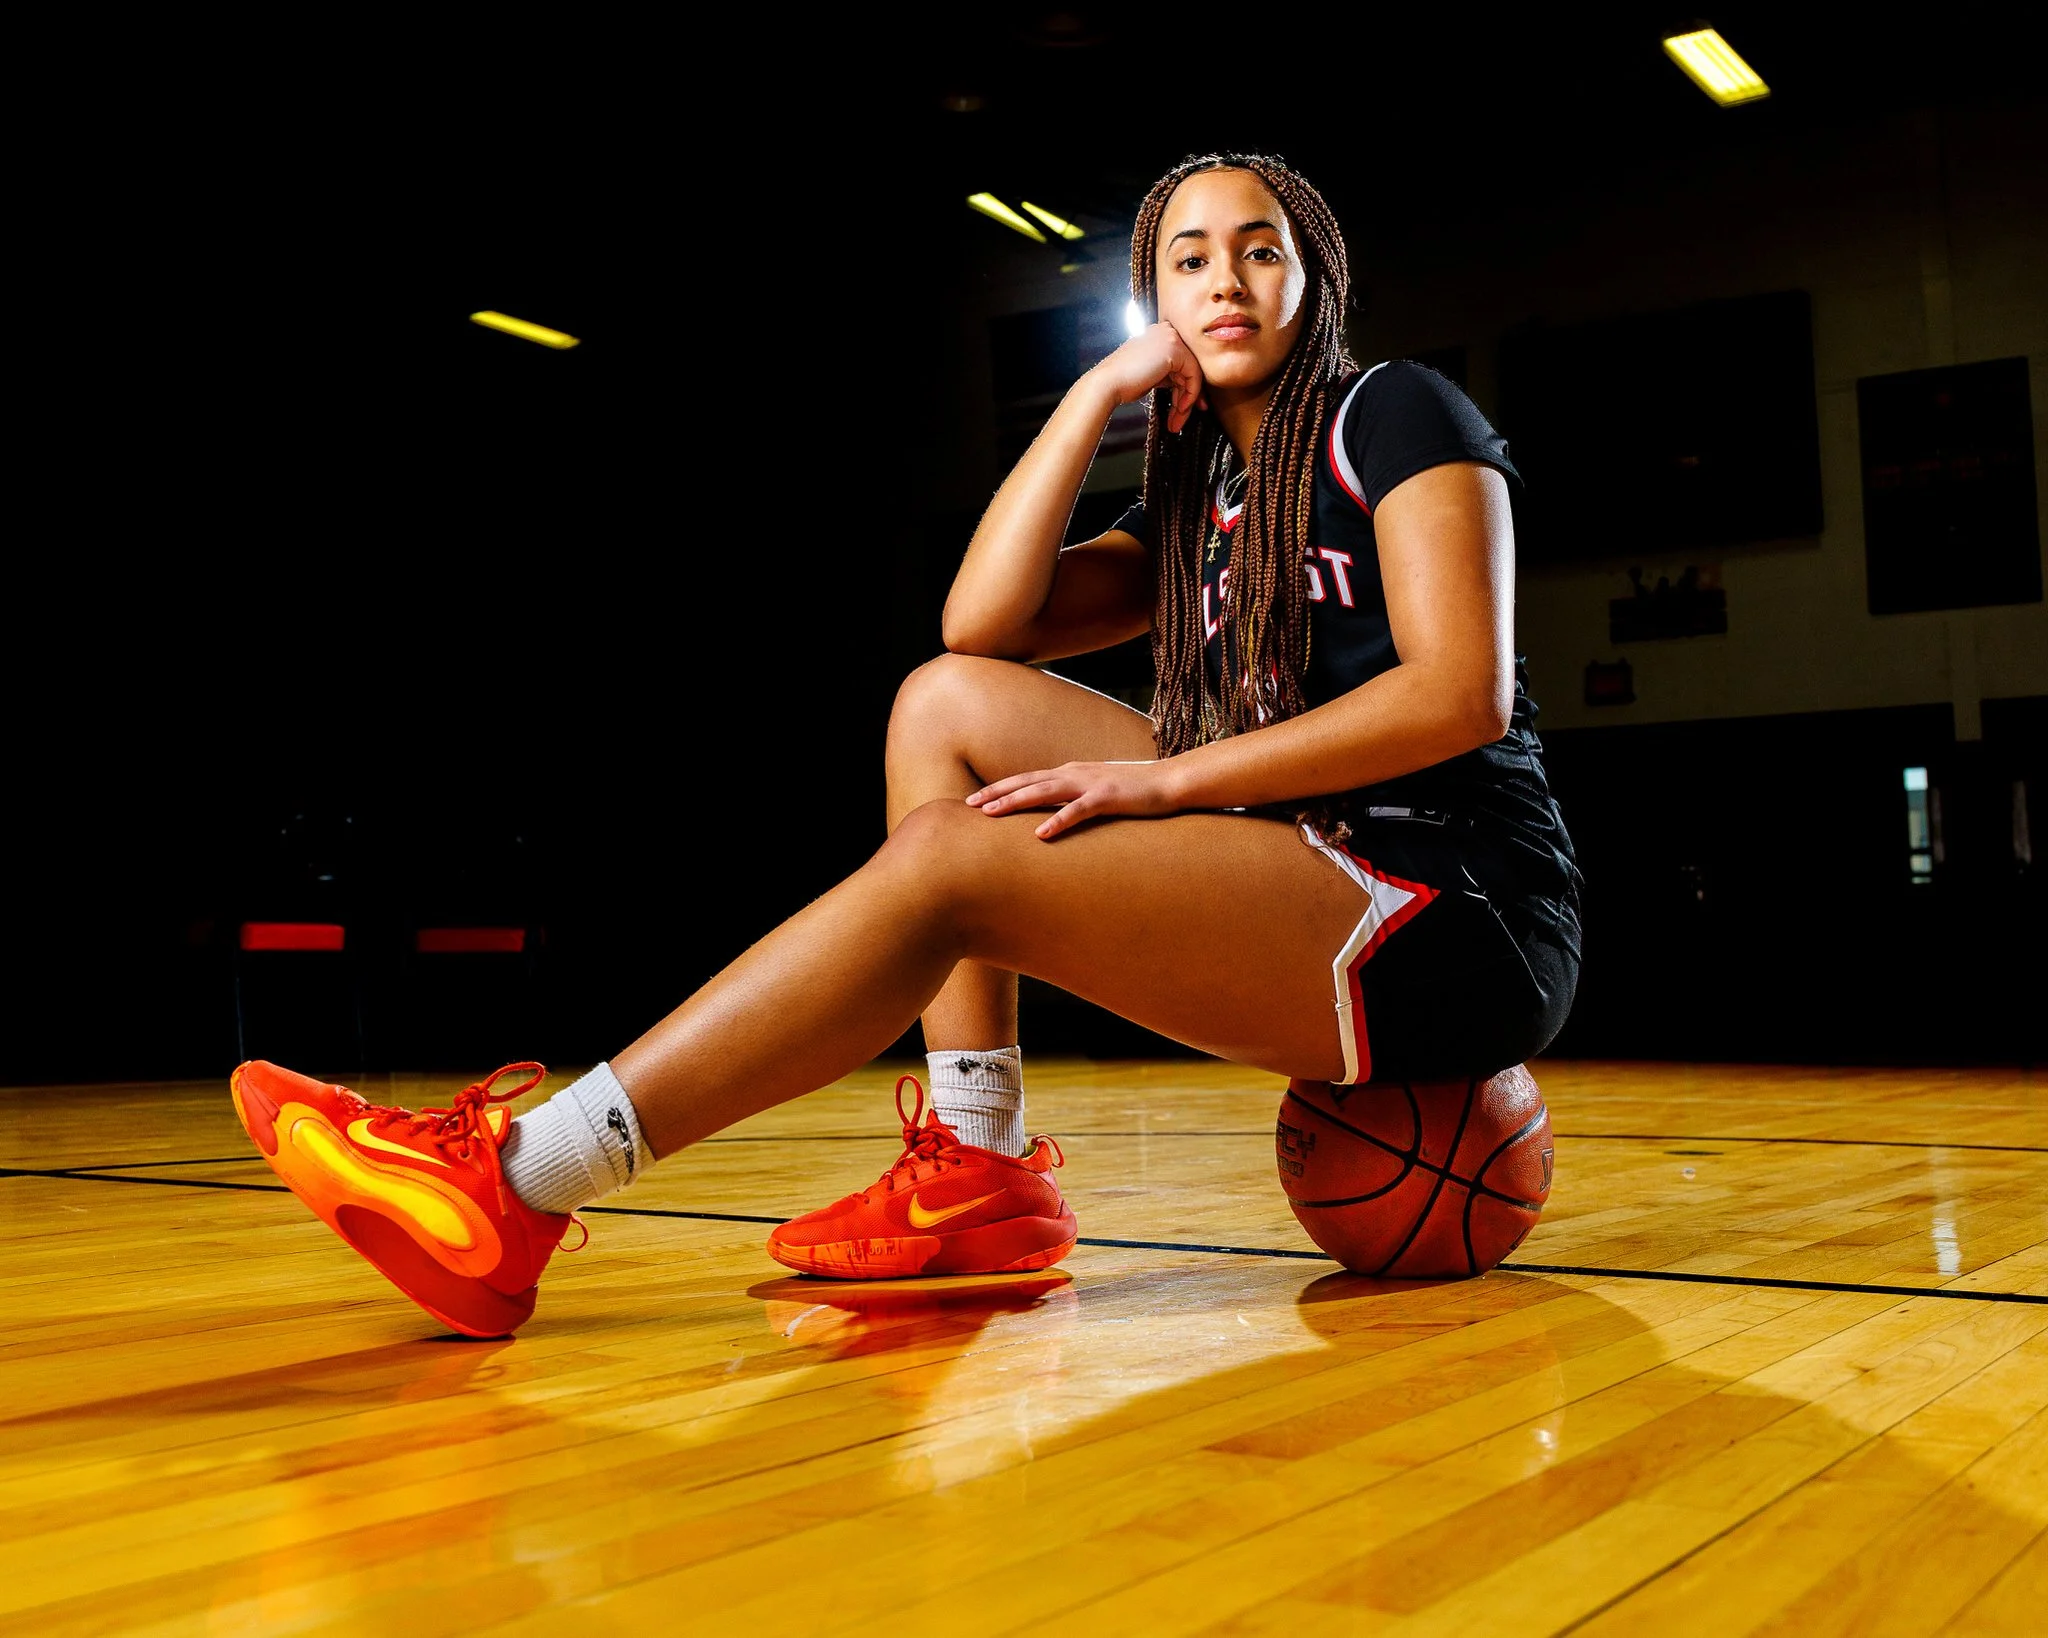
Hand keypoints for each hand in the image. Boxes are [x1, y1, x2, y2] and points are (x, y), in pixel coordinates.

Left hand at [966, 759, 1183, 839]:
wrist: (1171, 782)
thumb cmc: (1136, 791)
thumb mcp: (1098, 793)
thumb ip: (1075, 800)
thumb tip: (1053, 816)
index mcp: (1071, 773)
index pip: (1028, 779)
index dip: (1000, 788)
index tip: (975, 800)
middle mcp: (1075, 773)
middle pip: (1027, 782)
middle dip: (996, 793)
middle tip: (969, 805)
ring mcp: (1090, 784)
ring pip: (1044, 792)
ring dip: (1015, 802)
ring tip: (991, 814)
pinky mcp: (1108, 798)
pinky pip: (1078, 811)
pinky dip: (1057, 821)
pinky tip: (1040, 834)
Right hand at [1086, 322, 1206, 433]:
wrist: (1107, 384)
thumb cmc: (1123, 383)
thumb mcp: (1151, 374)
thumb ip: (1168, 374)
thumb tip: (1186, 387)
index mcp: (1159, 334)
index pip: (1181, 361)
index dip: (1185, 386)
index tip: (1184, 407)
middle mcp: (1166, 330)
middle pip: (1189, 367)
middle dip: (1187, 396)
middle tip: (1181, 418)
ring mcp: (1171, 338)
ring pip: (1193, 373)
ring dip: (1187, 401)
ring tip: (1177, 421)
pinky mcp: (1175, 349)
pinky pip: (1193, 375)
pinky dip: (1190, 395)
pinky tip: (1180, 409)